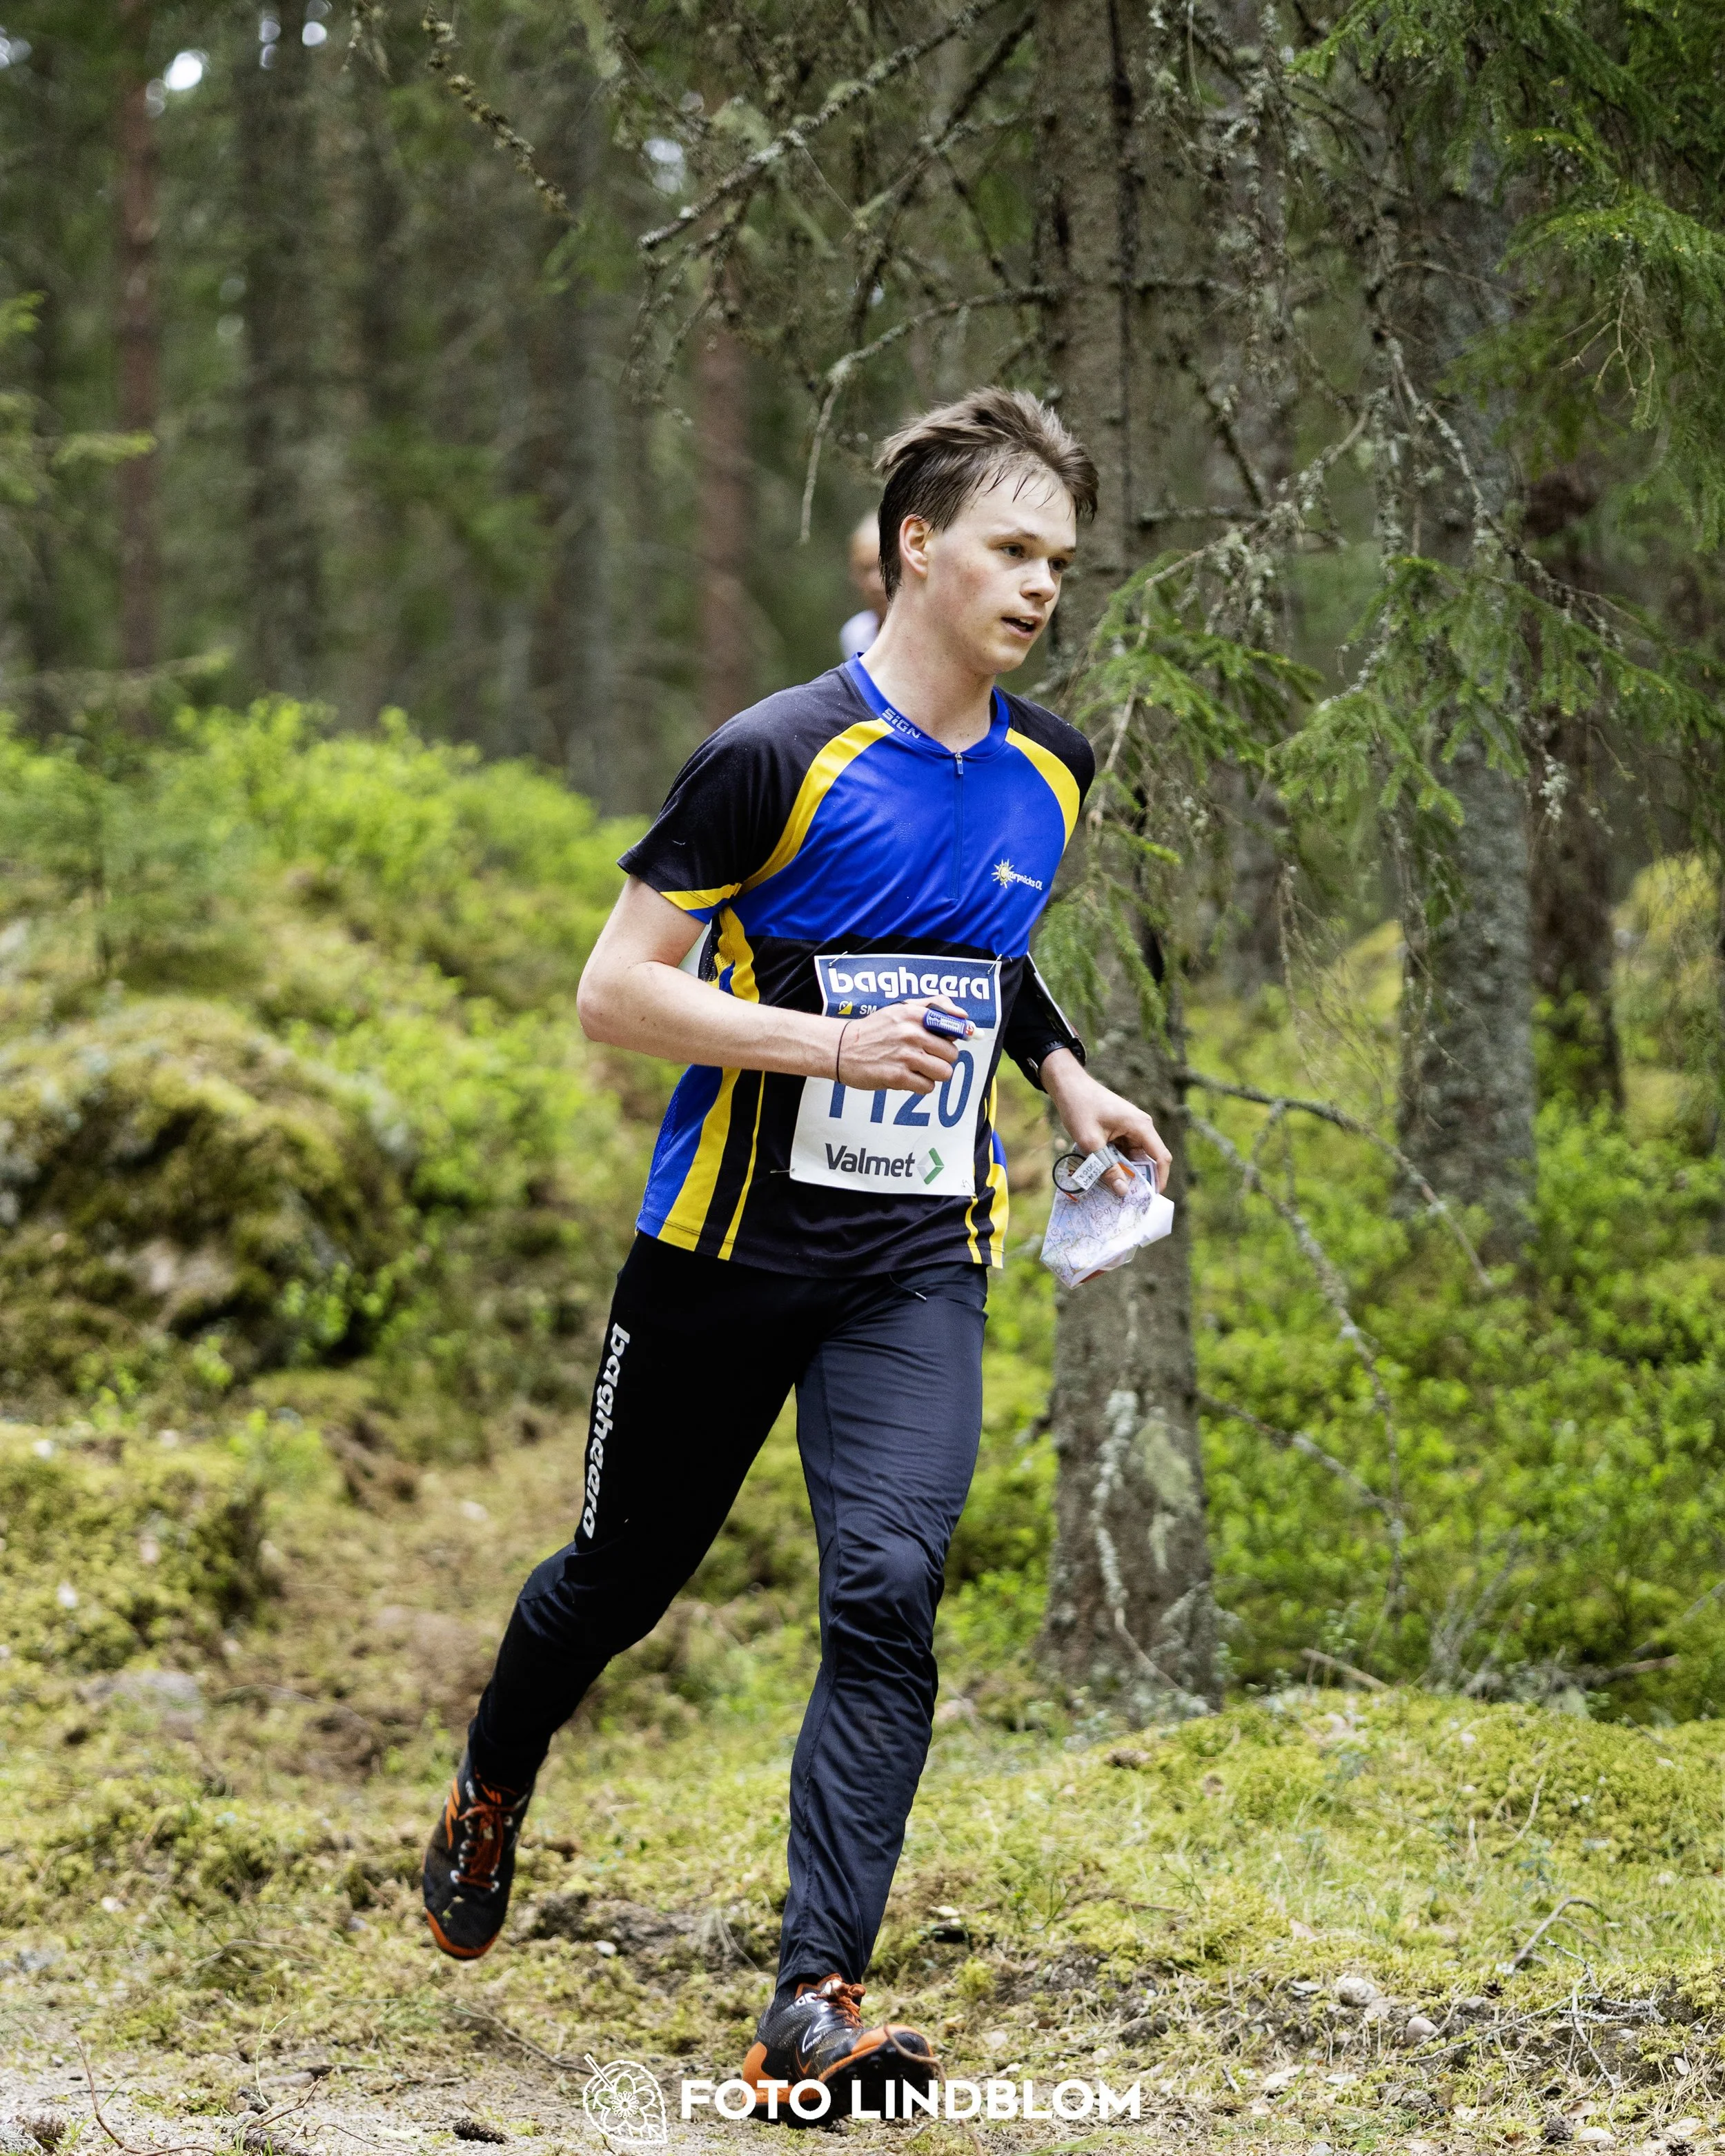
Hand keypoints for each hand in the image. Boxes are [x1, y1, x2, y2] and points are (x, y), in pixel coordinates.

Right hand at [834, 999, 964, 1094]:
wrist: (842, 1048)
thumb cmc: (875, 1029)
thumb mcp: (901, 1008)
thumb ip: (934, 1006)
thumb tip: (964, 1017)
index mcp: (915, 1015)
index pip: (954, 1027)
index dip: (958, 1037)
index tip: (953, 1041)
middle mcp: (912, 1034)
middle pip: (952, 1054)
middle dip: (942, 1058)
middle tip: (925, 1056)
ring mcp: (905, 1056)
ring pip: (944, 1072)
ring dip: (934, 1074)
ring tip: (918, 1068)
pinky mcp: (897, 1077)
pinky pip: (927, 1087)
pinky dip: (920, 1085)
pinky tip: (907, 1076)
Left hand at [1040, 1049, 1170, 1194]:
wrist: (1068, 1085)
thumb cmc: (1079, 1108)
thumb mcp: (1091, 1143)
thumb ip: (1108, 1168)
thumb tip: (1123, 1191)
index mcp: (1140, 1126)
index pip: (1161, 1157)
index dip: (1160, 1180)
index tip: (1150, 1199)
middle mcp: (1141, 1126)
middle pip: (1149, 1158)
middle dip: (1140, 1179)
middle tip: (1126, 1198)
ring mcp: (1132, 1126)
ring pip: (1135, 1156)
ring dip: (1126, 1170)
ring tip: (1112, 1187)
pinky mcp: (1122, 1128)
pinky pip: (1125, 1150)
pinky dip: (1117, 1161)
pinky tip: (1105, 1172)